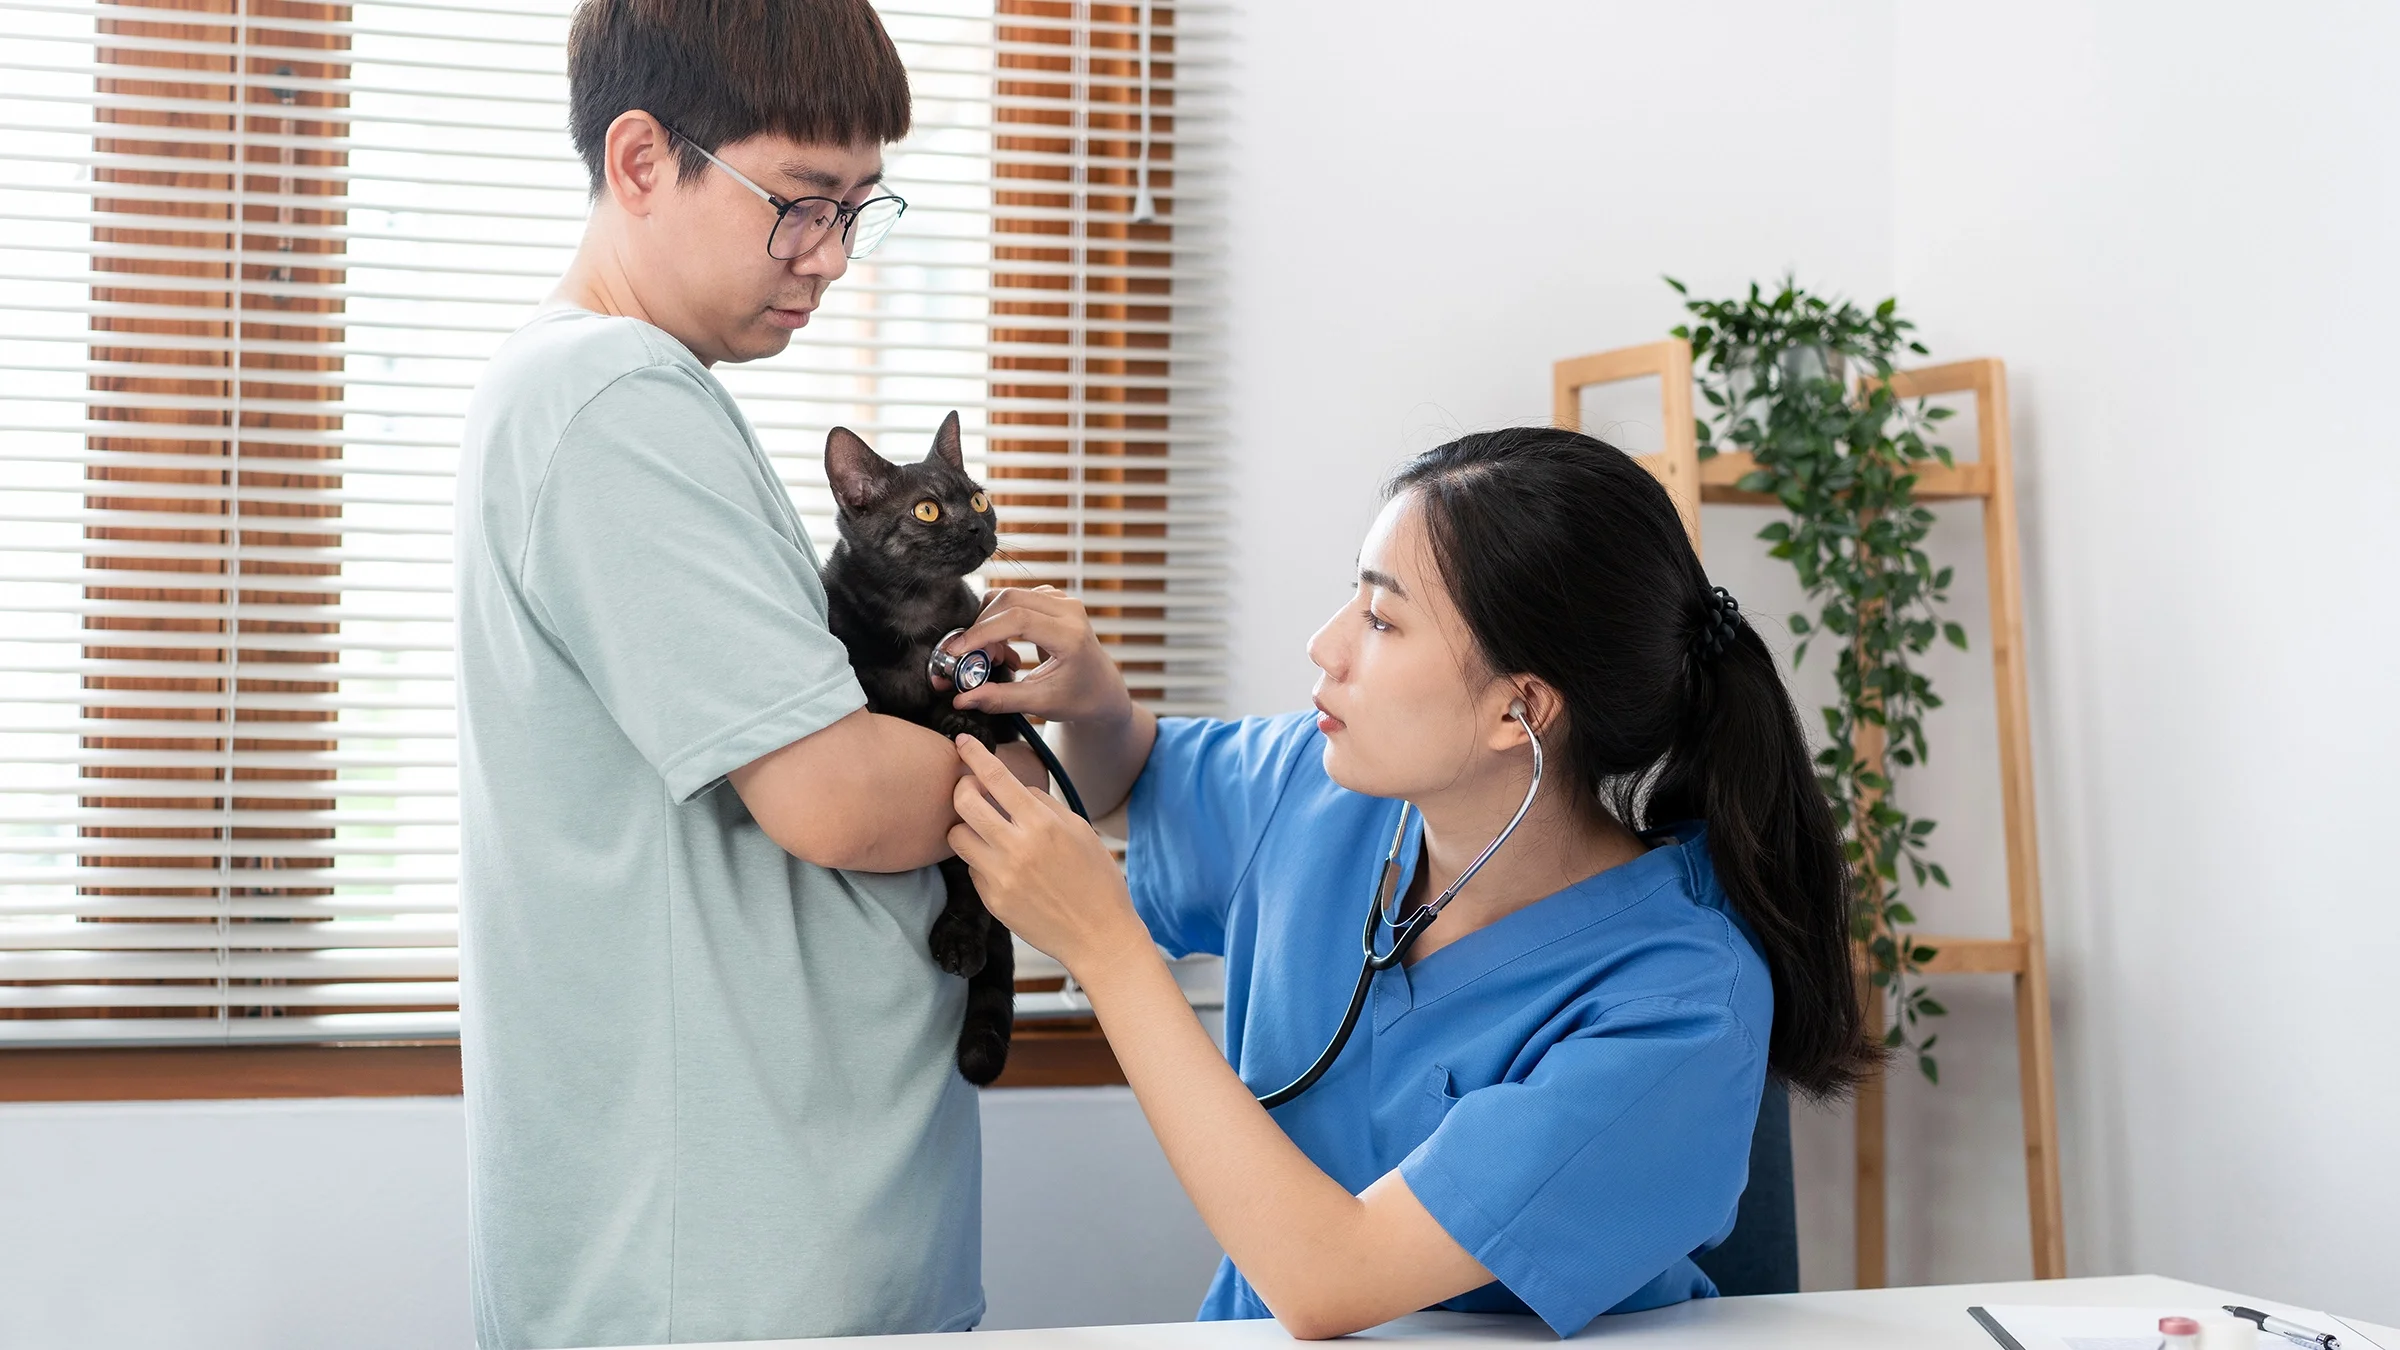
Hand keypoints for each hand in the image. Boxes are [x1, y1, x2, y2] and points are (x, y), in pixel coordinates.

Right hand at [945, 586, 1134, 726]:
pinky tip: (1005, 648)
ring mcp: (1063, 601)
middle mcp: (1069, 611)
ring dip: (990, 623)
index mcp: (1071, 636)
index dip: (983, 632)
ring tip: (994, 657)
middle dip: (981, 626)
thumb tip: (962, 699)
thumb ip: (1000, 699)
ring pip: (1009, 595)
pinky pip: (1016, 598)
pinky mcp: (1054, 599)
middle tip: (969, 656)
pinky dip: (1000, 620)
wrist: (1102, 689)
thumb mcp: (1040, 703)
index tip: (957, 650)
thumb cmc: (1078, 698)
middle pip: (1009, 599)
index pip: (1018, 620)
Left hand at [948, 733, 1150, 976]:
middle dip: (960, 788)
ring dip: (965, 827)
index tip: (961, 741)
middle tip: (969, 789)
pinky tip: (1004, 867)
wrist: (1099, 935)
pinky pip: (973, 868)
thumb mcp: (1079, 830)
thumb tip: (1014, 788)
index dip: (973, 755)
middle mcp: (1016, 847)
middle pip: (964, 802)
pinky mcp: (992, 900)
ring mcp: (1000, 876)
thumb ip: (1044, 805)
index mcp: (1042, 823)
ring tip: (984, 831)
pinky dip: (981, 861)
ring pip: (957, 837)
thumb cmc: (1096, 879)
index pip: (996, 777)